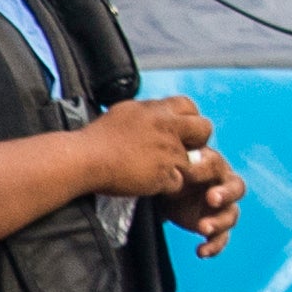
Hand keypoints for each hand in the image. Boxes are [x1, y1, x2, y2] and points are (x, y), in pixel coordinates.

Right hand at [82, 95, 219, 204]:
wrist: (87, 158)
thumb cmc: (98, 137)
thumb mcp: (124, 112)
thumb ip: (145, 112)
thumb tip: (151, 112)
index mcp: (156, 110)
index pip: (189, 105)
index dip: (190, 118)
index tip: (181, 130)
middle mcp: (167, 127)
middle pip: (204, 129)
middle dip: (199, 141)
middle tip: (183, 151)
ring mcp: (168, 152)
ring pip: (192, 160)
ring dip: (180, 168)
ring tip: (159, 172)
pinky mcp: (164, 175)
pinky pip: (178, 183)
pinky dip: (167, 186)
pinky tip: (151, 183)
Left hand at [171, 144, 247, 256]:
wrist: (164, 190)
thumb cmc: (169, 170)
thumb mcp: (168, 162)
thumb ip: (175, 160)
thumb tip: (177, 162)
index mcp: (212, 164)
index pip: (214, 164)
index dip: (202, 169)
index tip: (183, 172)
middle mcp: (223, 184)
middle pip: (236, 188)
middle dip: (226, 193)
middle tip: (212, 199)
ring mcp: (222, 208)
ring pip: (231, 216)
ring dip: (219, 222)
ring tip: (203, 228)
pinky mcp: (215, 227)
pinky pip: (221, 239)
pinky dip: (213, 246)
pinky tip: (200, 252)